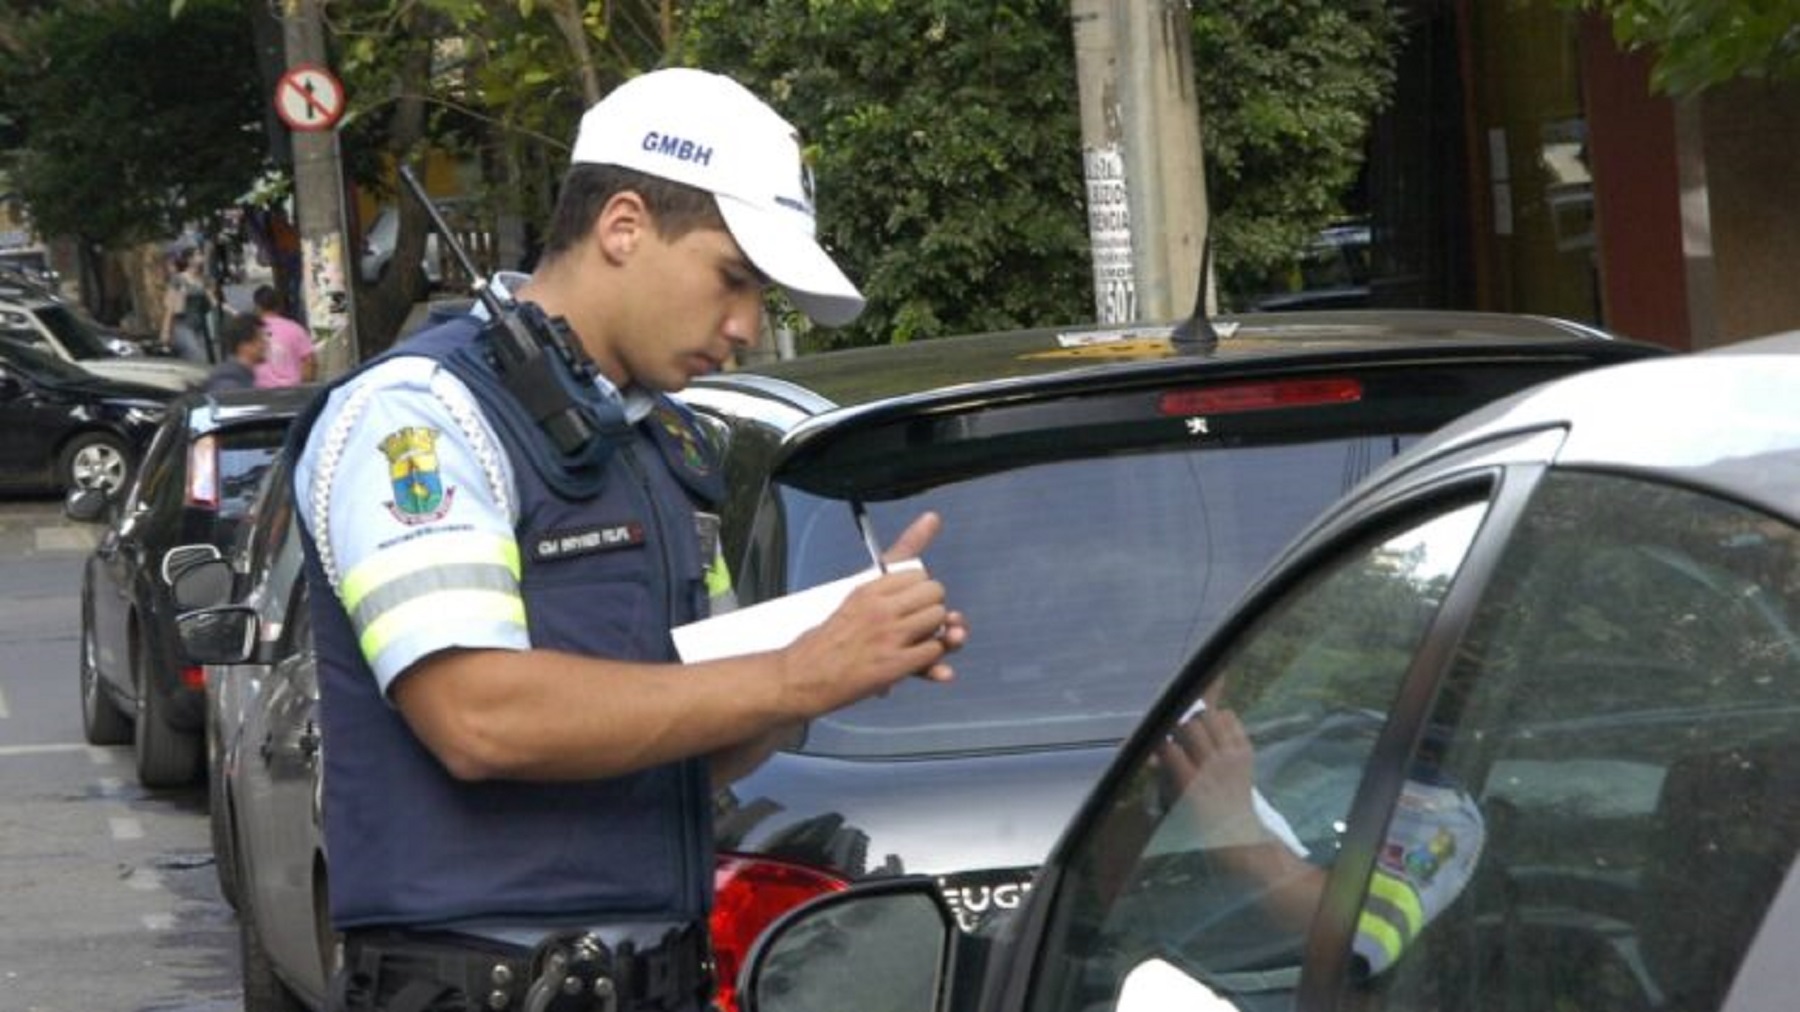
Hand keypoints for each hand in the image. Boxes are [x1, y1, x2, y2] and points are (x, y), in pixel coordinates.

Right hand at [779, 512, 966, 712]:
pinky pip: (934, 650)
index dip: (918, 593)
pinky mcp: (893, 665)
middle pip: (935, 594)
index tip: (905, 605)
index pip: (919, 575)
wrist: (803, 676)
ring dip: (933, 633)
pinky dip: (930, 659)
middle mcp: (879, 607)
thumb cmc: (831, 638)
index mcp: (868, 588)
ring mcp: (887, 636)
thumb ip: (899, 555)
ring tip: (913, 642)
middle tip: (913, 624)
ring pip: (939, 619)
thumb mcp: (857, 595)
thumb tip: (934, 516)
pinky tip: (911, 661)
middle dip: (931, 610)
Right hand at [1155, 705, 1265, 847]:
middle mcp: (1213, 767)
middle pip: (1190, 727)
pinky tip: (1213, 732)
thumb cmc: (1198, 822)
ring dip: (1198, 720)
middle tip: (1175, 736)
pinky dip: (1220, 720)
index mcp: (1191, 784)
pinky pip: (1231, 719)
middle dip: (1178, 728)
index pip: (1169, 748)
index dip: (1159, 742)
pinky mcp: (1246, 750)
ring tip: (1195, 731)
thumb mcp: (1174, 804)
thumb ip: (1162, 776)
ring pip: (1211, 717)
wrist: (1236, 831)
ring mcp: (1232, 756)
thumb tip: (1152, 756)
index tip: (1157, 744)